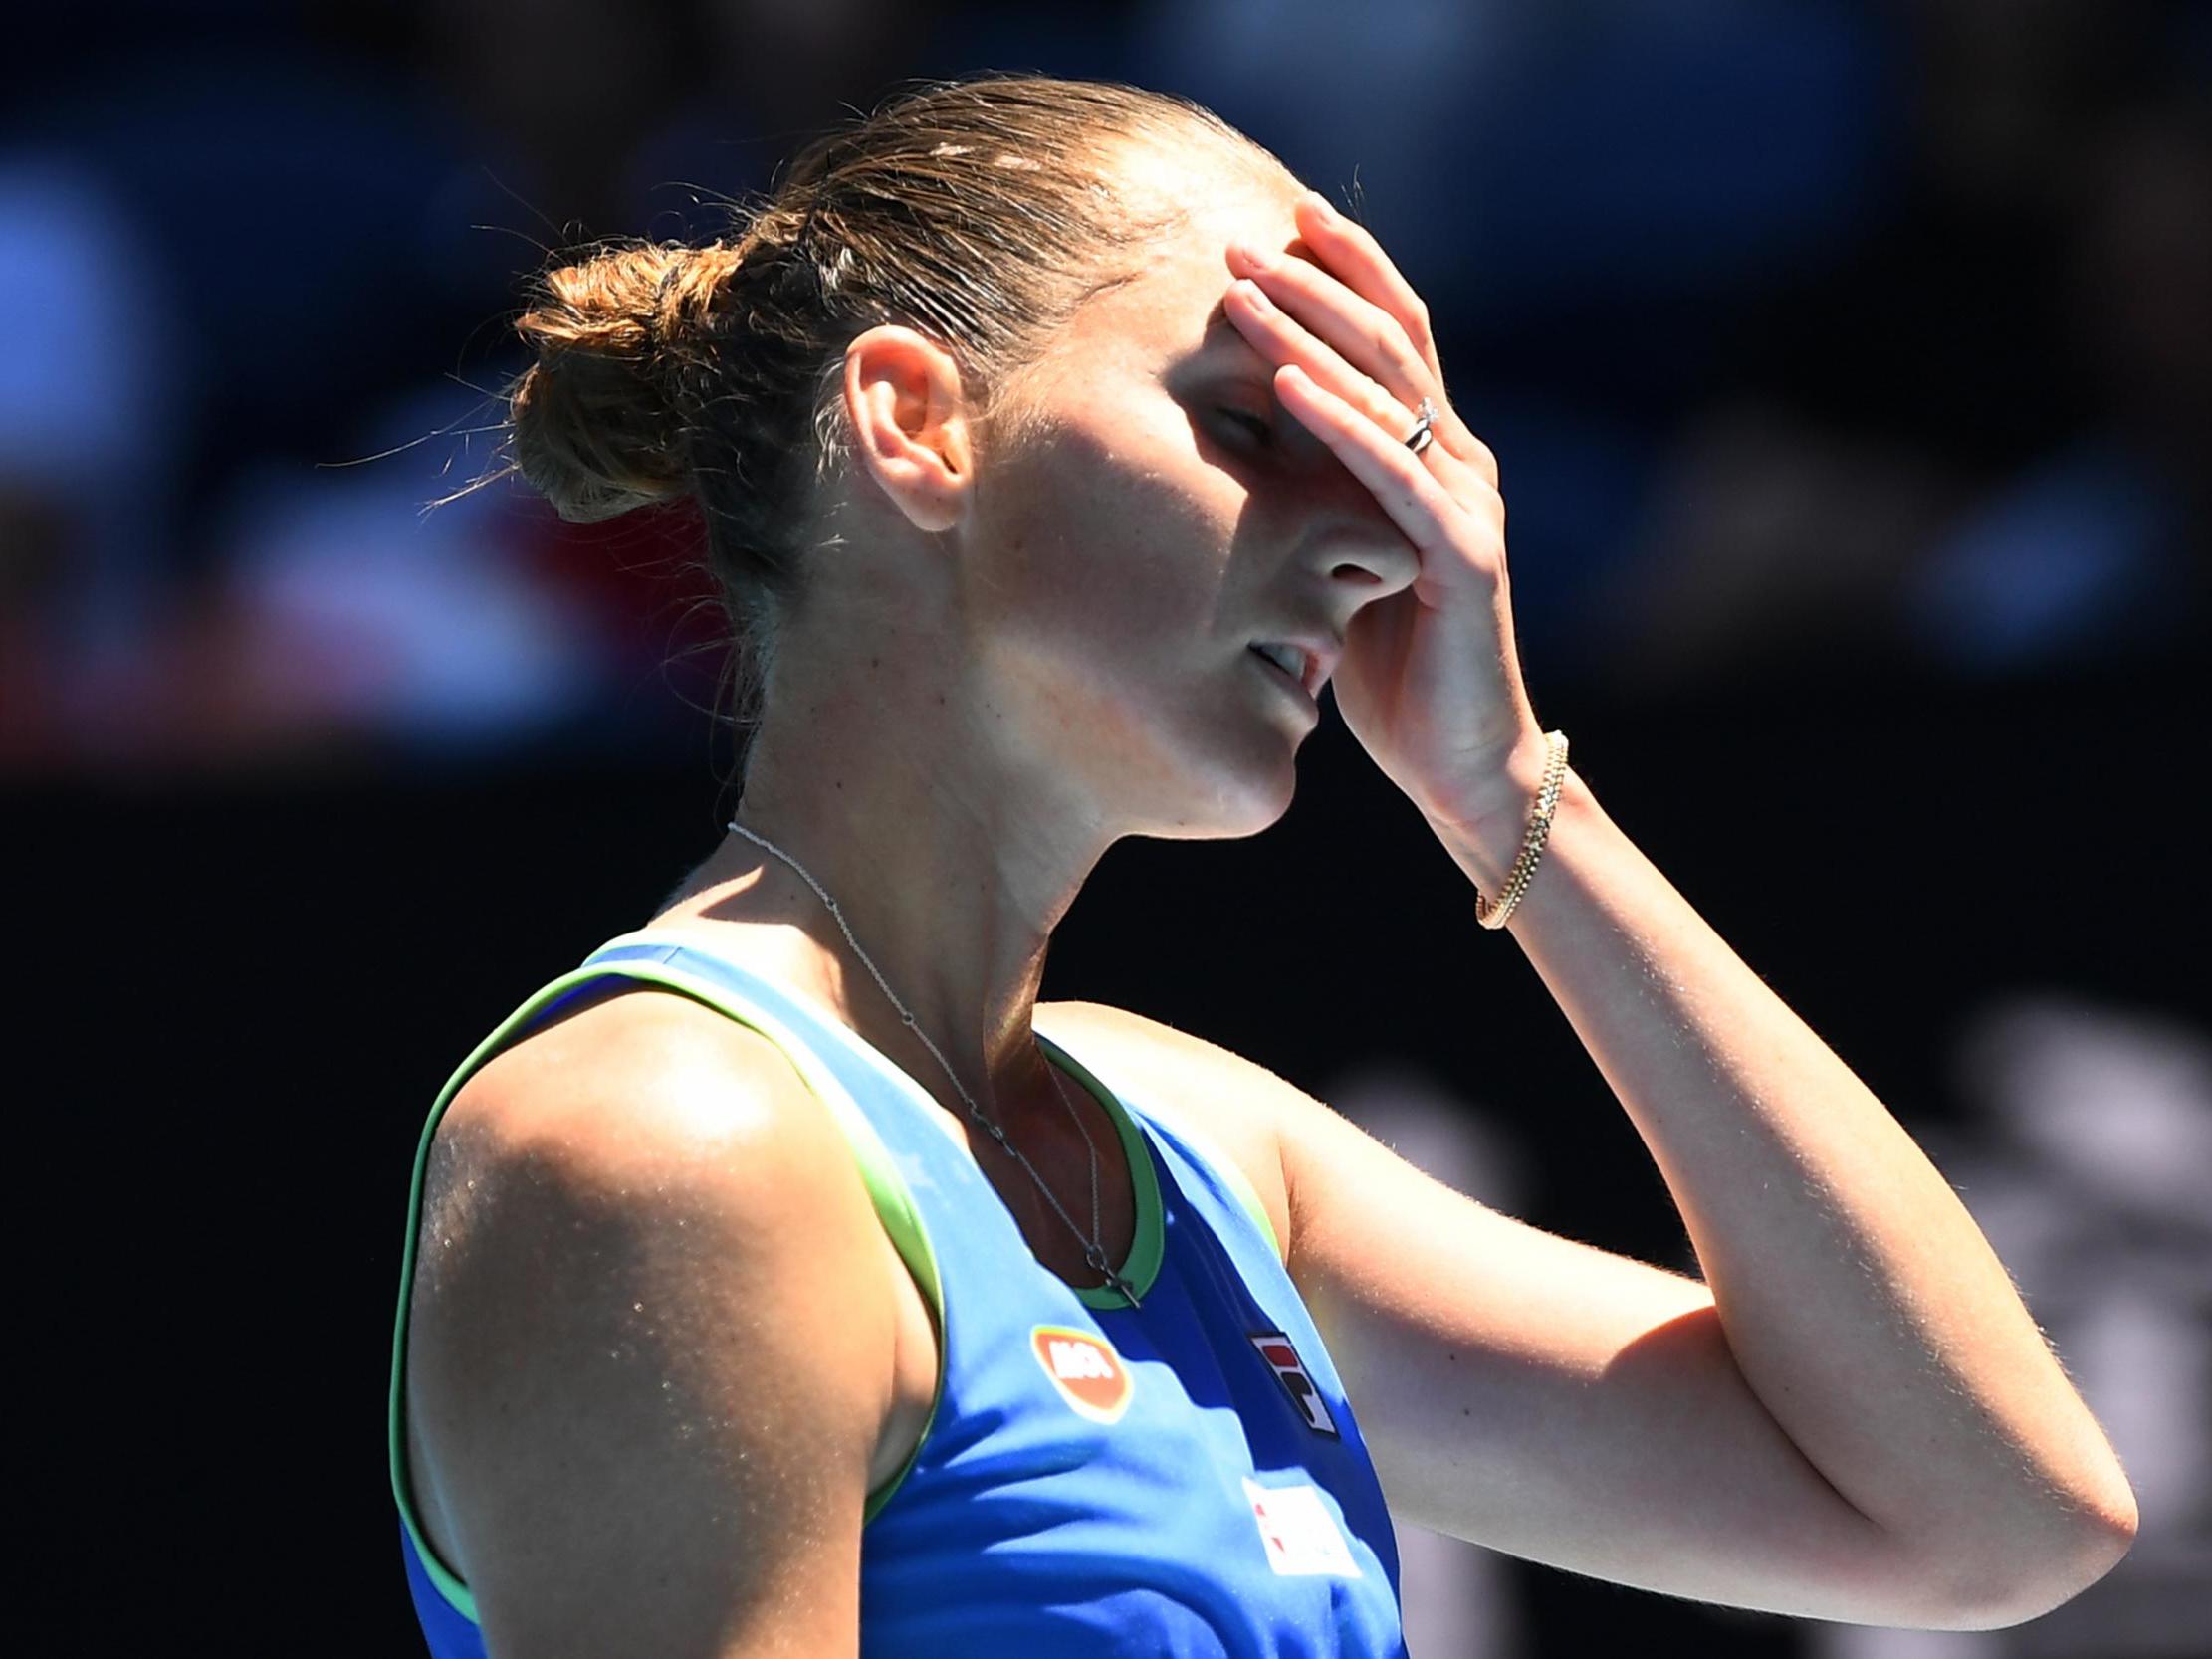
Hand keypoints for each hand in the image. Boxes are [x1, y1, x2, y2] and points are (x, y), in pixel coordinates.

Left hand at [1224, 192, 1544, 831]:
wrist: (1460, 761)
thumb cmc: (1391, 668)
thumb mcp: (1337, 558)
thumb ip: (1314, 497)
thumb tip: (1233, 442)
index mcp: (1432, 459)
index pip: (1394, 340)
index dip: (1345, 274)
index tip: (1279, 221)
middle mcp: (1458, 465)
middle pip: (1390, 343)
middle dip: (1312, 283)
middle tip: (1239, 240)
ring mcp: (1466, 505)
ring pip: (1389, 393)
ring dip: (1309, 334)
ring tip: (1244, 288)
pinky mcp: (1463, 557)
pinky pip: (1395, 474)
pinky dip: (1340, 423)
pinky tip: (1287, 383)